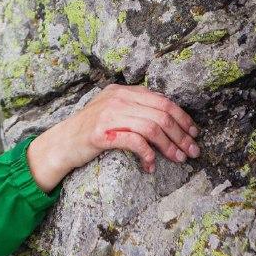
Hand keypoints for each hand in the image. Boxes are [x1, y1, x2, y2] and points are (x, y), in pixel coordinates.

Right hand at [26, 84, 199, 191]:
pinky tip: (151, 165)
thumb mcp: (111, 111)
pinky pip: (135, 141)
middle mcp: (117, 98)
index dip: (182, 117)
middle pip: (161, 114)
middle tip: (192, 151)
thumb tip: (167, 120)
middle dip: (181, 135)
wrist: (61, 144)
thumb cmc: (89, 131)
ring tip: (178, 159)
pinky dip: (148, 154)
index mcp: (122, 91)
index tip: (193, 133)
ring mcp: (109, 114)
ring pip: (152, 127)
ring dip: (170, 146)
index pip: (161, 100)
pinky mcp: (102, 133)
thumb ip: (133, 109)